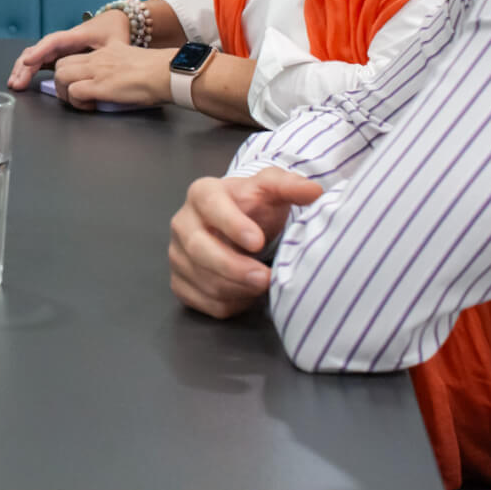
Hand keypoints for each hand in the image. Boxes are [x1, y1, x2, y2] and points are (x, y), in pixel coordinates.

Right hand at [6, 10, 130, 88]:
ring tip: (14, 84)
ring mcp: (57, 49)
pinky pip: (38, 61)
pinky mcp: (57, 55)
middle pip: (37, 50)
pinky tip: (20, 82)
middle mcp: (61, 41)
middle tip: (17, 83)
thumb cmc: (114, 31)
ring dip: (22, 69)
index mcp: (75, 36)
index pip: (53, 42)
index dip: (40, 51)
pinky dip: (28, 71)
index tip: (28, 61)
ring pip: (34, 56)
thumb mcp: (116, 41)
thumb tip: (109, 66)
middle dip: (24, 67)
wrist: (113, 22)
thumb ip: (113, 53)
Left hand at [50, 45, 174, 108]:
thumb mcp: (133, 62)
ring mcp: (97, 70)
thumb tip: (114, 82)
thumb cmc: (161, 71)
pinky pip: (74, 92)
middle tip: (73, 95)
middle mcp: (98, 58)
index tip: (75, 83)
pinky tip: (90, 107)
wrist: (170, 72)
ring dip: (65, 92)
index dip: (69, 71)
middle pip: (61, 64)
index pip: (74, 55)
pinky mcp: (101, 86)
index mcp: (106, 51)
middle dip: (61, 81)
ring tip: (79, 102)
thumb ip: (118, 67)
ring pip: (61, 76)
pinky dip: (77, 103)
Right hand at [168, 168, 324, 318]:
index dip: (232, 225)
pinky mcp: (179, 281)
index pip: (211, 207)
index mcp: (202, 193)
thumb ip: (291, 186)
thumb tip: (314, 191)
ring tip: (264, 285)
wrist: (238, 226)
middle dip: (234, 267)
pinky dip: (230, 303)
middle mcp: (182, 223)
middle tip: (266, 278)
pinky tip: (248, 293)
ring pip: (202, 279)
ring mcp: (176, 254)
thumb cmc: (255, 206)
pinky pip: (203, 301)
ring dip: (237, 289)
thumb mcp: (272, 189)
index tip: (258, 242)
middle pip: (198, 249)